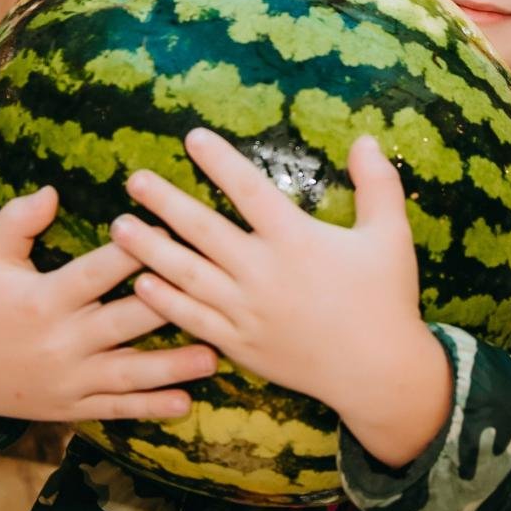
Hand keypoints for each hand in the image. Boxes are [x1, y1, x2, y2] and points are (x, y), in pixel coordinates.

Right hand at [0, 186, 216, 423]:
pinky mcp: (73, 407)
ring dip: (173, 367)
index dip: (134, 252)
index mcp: (44, 300)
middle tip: (214, 294)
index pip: (97, 273)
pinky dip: (151, 408)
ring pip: (129, 374)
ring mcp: (69, 380)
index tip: (173, 231)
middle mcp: (61, 341)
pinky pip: (117, 410)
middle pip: (124, 323)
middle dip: (169, 307)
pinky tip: (186, 402)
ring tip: (213, 357)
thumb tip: (52, 190)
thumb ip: (17, 221)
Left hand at [114, 129, 451, 465]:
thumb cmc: (387, 299)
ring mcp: (246, 312)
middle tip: (135, 180)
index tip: (192, 138)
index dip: (219, 160)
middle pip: (202, 230)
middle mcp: (263, 273)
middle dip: (165, 202)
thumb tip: (367, 137)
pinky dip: (164, 301)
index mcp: (296, 240)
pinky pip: (193, 319)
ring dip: (150, 249)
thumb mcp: (391, 234)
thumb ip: (378, 184)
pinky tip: (141, 283)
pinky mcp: (240, 344)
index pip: (247, 189)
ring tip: (120, 226)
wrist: (378, 373)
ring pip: (187, 275)